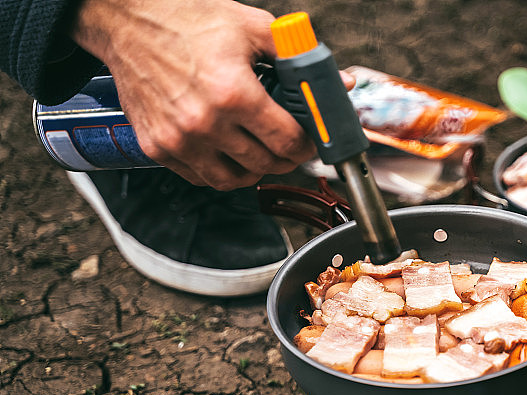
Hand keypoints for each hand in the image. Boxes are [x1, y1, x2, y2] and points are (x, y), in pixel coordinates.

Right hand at [71, 0, 315, 189]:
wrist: (127, 22)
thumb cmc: (188, 21)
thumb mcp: (251, 28)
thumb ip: (297, 58)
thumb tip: (338, 82)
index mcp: (234, 93)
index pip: (288, 141)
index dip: (308, 144)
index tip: (310, 140)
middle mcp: (205, 123)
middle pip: (265, 164)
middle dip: (286, 158)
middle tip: (289, 145)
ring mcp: (179, 140)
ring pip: (234, 180)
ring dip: (255, 170)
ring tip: (261, 152)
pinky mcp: (158, 147)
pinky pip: (201, 178)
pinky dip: (220, 172)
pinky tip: (228, 153)